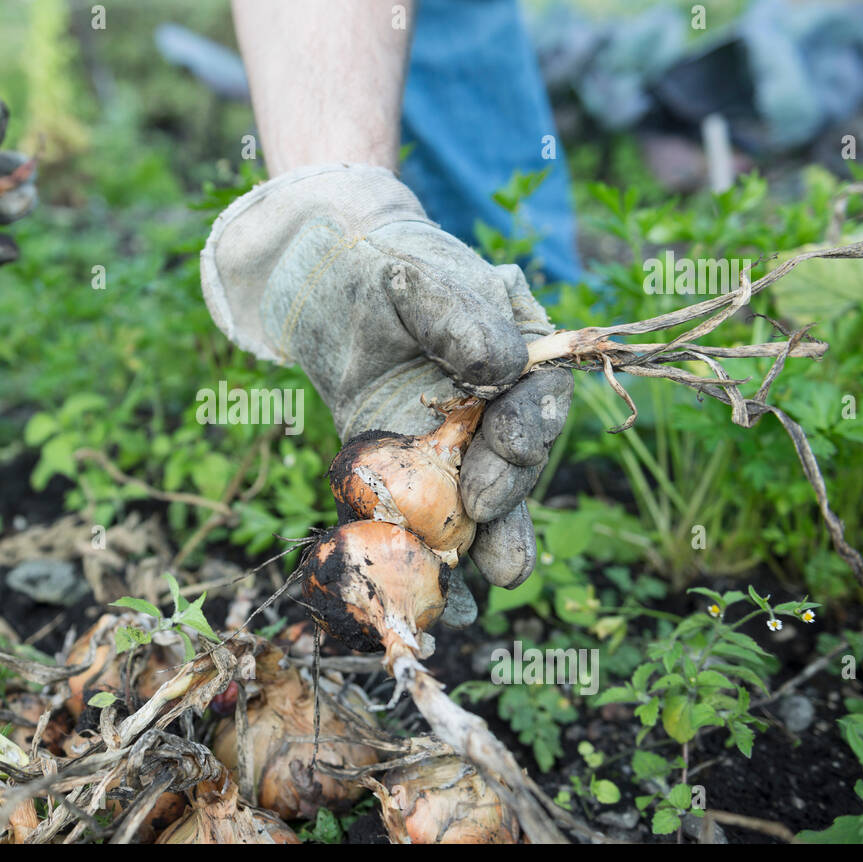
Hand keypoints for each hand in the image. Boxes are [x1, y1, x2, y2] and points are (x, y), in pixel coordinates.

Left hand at [200, 163, 570, 589]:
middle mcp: (496, 404)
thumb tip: (501, 366)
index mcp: (519, 349)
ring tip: (493, 580)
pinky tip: (440, 595)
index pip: (539, 395)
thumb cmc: (379, 266)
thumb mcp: (417, 277)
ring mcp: (454, 442)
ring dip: (487, 541)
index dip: (527, 428)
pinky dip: (428, 553)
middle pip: (515, 458)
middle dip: (506, 492)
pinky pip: (423, 515)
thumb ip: (458, 316)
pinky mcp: (408, 470)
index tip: (505, 449)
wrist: (323, 285)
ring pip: (479, 498)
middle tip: (484, 516)